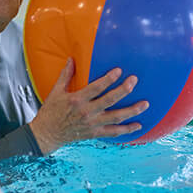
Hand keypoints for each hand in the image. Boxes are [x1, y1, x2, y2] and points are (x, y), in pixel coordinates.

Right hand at [29, 58, 148, 153]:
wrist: (47, 134)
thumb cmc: (51, 111)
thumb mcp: (56, 91)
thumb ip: (65, 75)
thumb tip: (71, 59)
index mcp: (76, 100)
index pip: (96, 88)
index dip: (108, 79)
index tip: (119, 70)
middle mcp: (86, 112)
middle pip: (109, 101)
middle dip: (124, 90)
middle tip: (134, 81)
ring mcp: (92, 124)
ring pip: (116, 117)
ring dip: (132, 111)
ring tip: (145, 104)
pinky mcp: (95, 134)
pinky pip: (114, 133)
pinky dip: (127, 130)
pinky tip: (138, 125)